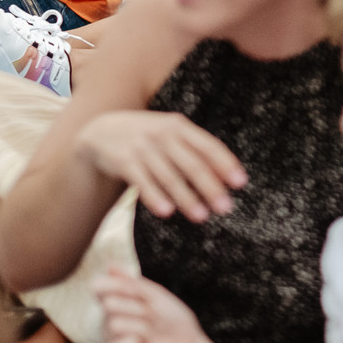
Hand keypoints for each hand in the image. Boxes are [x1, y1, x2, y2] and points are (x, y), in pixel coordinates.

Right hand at [76, 110, 248, 222]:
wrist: (100, 131)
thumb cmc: (147, 137)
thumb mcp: (170, 134)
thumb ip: (195, 151)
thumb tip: (225, 177)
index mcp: (179, 126)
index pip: (209, 145)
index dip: (226, 164)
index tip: (241, 183)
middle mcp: (162, 134)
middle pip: (192, 164)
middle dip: (211, 187)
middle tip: (226, 207)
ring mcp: (142, 147)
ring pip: (169, 176)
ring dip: (187, 198)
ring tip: (201, 216)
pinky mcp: (123, 161)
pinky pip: (142, 182)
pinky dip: (155, 197)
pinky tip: (167, 212)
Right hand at [95, 267, 220, 342]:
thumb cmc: (174, 321)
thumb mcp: (156, 296)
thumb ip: (132, 283)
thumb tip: (109, 265)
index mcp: (118, 303)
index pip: (99, 287)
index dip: (117, 286)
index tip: (138, 291)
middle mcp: (109, 321)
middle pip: (109, 304)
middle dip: (138, 308)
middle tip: (154, 318)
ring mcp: (111, 342)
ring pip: (114, 324)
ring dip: (141, 327)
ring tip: (152, 334)